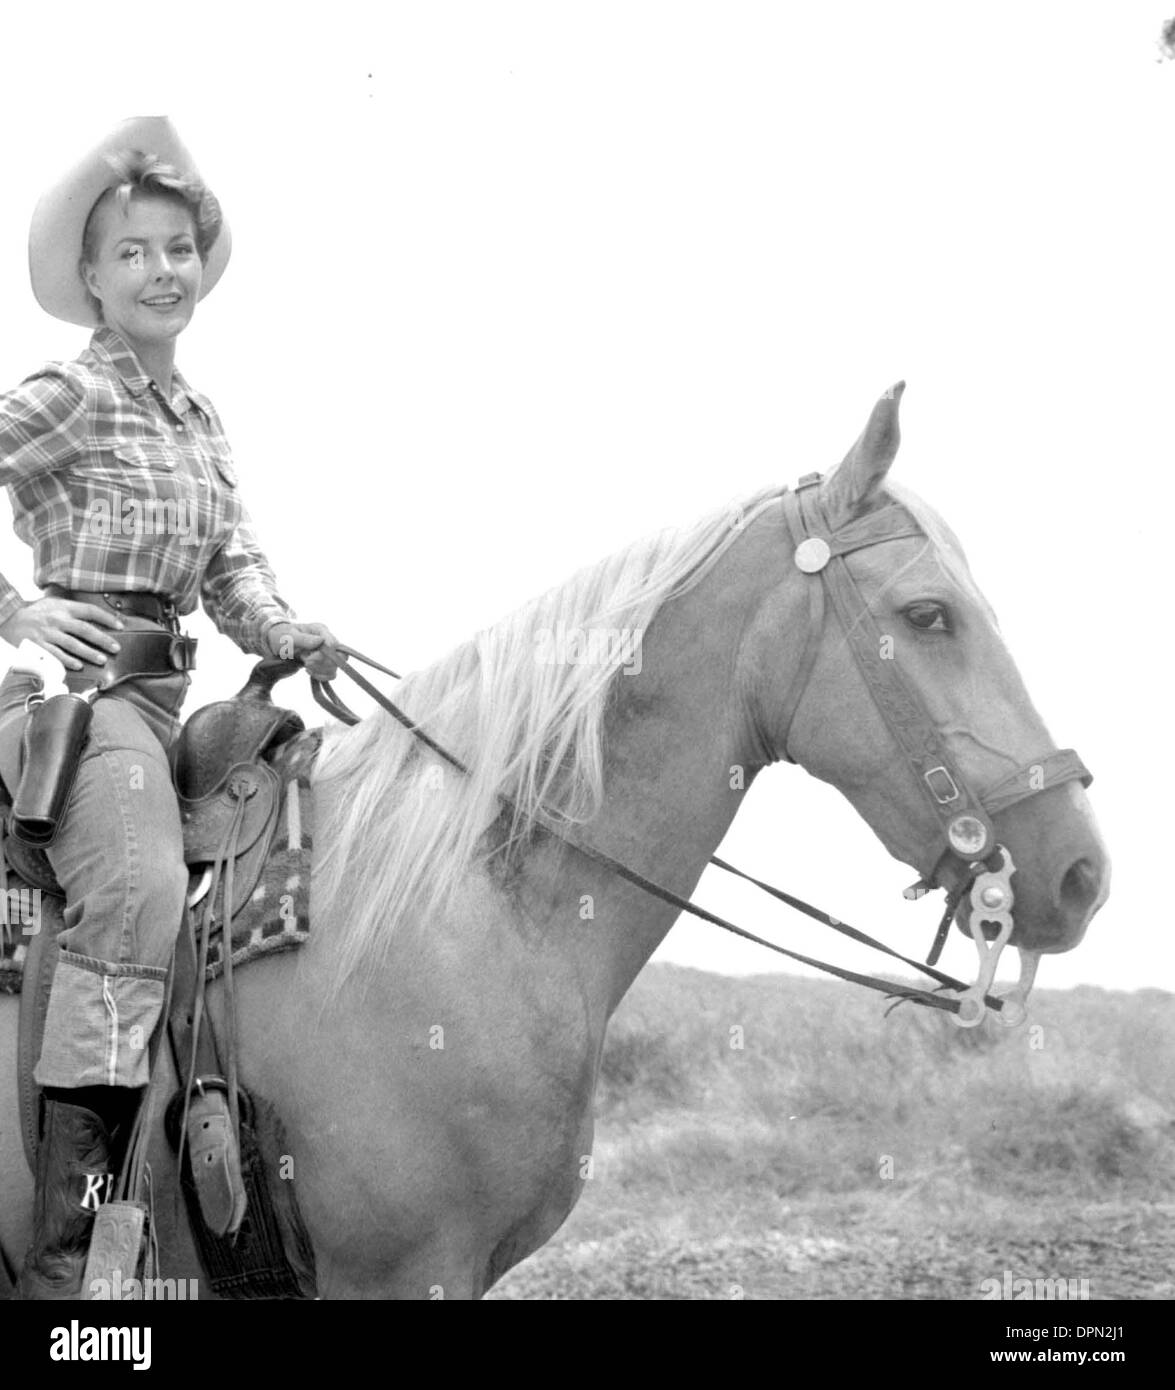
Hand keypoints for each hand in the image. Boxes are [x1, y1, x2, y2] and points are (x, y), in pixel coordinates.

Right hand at [0, 597, 122, 670]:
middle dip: (102, 639)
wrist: (9, 616)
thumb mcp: (54, 603)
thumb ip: (73, 609)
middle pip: (84, 629)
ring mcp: (48, 633)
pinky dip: (67, 661)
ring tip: (101, 659)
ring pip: (72, 644)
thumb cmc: (35, 611)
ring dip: (88, 653)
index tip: (120, 626)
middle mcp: (57, 620)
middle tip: (115, 648)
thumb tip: (96, 616)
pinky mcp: (38, 645)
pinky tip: (78, 666)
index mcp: (63, 608)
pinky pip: (55, 654)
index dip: (107, 618)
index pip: (90, 610)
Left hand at [265, 621, 340, 680]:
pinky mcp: (323, 663)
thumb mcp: (289, 636)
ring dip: (320, 670)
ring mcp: (326, 653)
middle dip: (323, 663)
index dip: (324, 655)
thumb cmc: (281, 636)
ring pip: (335, 667)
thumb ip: (304, 639)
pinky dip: (321, 676)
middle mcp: (327, 641)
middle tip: (306, 663)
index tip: (308, 658)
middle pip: (340, 657)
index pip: (334, 644)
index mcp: (320, 630)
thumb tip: (320, 641)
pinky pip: (330, 674)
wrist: (275, 643)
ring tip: (306, 665)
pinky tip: (309, 672)